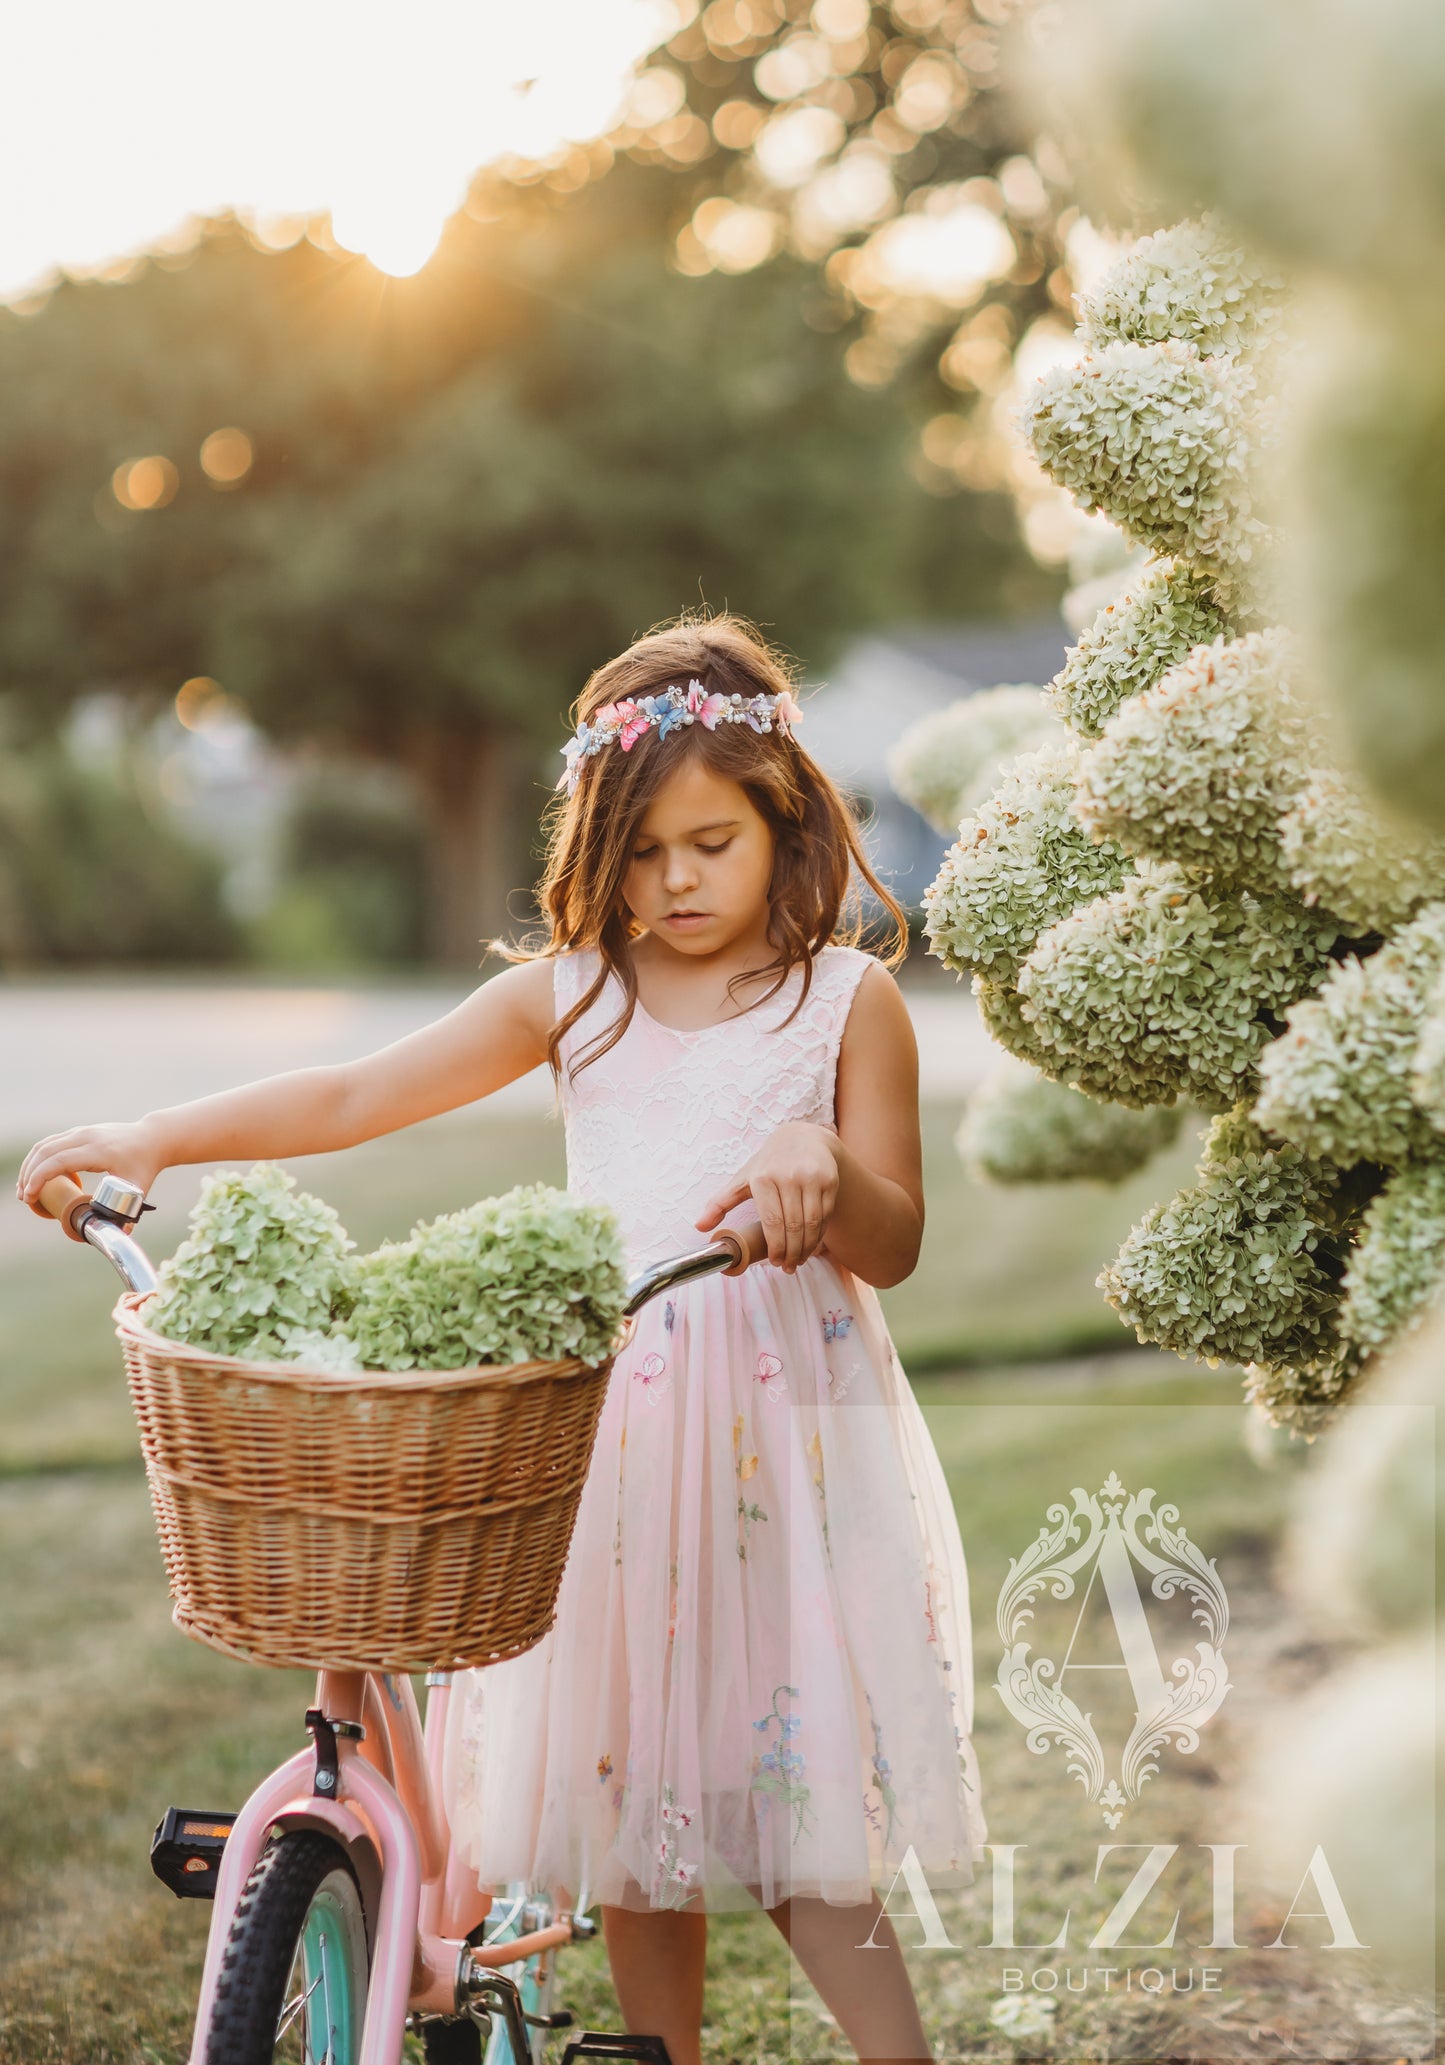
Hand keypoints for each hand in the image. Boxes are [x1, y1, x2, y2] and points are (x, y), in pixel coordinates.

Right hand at [17, 1120, 162, 1217]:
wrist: (153, 1138)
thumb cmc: (145, 1164)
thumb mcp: (139, 1187)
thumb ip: (129, 1212)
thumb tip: (120, 1235)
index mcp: (99, 1150)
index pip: (60, 1160)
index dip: (40, 1178)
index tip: (30, 1196)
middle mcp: (86, 1137)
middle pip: (46, 1152)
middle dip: (29, 1175)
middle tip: (25, 1199)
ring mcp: (81, 1131)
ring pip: (44, 1145)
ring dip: (30, 1166)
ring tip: (25, 1190)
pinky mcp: (78, 1132)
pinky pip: (50, 1142)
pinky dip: (38, 1158)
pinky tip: (33, 1175)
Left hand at [695, 1122, 839, 1272]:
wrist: (803, 1139)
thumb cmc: (769, 1164)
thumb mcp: (743, 1179)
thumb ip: (720, 1203)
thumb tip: (700, 1227)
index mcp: (763, 1178)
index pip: (772, 1221)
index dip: (775, 1246)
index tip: (775, 1262)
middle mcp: (788, 1176)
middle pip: (793, 1225)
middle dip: (791, 1252)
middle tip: (788, 1267)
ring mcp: (811, 1177)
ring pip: (812, 1223)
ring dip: (807, 1247)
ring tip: (799, 1260)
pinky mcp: (829, 1180)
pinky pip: (826, 1215)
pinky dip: (820, 1234)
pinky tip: (812, 1244)